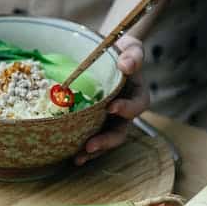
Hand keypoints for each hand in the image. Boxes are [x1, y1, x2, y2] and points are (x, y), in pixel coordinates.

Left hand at [75, 35, 148, 164]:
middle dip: (106, 141)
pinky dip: (80, 146)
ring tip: (78, 158)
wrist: (104, 51)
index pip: (138, 105)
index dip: (127, 109)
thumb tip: (127, 65)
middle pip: (121, 131)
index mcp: (137, 93)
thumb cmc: (119, 49)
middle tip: (90, 145)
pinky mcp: (93, 121)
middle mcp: (124, 111)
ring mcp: (109, 119)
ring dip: (93, 151)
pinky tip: (68, 154)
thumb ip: (132, 55)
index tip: (112, 107)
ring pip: (105, 139)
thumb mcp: (130, 46)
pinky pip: (89, 136)